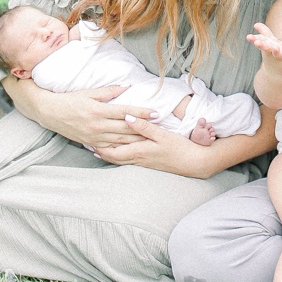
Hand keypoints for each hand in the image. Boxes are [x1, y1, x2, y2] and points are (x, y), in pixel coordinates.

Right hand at [6, 80, 152, 152]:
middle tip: (160, 128)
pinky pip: (109, 148)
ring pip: (120, 141)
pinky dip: (121, 149)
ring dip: (136, 140)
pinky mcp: (90, 143)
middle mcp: (97, 125)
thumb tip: (127, 87)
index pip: (126, 111)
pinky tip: (132, 149)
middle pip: (126, 128)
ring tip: (151, 139)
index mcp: (99, 110)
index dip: (142, 113)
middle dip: (144, 128)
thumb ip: (109, 90)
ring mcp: (94, 136)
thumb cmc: (70, 99)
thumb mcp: (89, 92)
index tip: (156, 113)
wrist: (49, 112)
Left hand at [93, 116, 214, 176]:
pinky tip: (118, 153)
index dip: (100, 146)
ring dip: (108, 155)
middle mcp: (139, 159)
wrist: (194, 163)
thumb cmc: (179, 148)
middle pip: (114, 157)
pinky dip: (119, 157)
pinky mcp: (149, 164)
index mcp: (139, 151)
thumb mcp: (162, 135)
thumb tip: (128, 116)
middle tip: (87, 143)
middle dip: (100, 151)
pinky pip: (128, 161)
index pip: (114, 151)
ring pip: (120, 160)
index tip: (89, 138)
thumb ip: (144, 126)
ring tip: (96, 149)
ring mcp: (144, 163)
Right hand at [247, 23, 281, 71]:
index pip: (260, 43)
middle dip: (263, 46)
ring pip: (279, 55)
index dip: (255, 40)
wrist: (277, 74)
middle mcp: (273, 53)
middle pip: (267, 49)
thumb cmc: (272, 55)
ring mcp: (281, 59)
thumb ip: (264, 33)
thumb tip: (255, 24)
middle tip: (258, 43)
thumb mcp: (269, 44)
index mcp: (267, 48)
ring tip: (276, 48)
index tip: (248, 37)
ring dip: (277, 53)